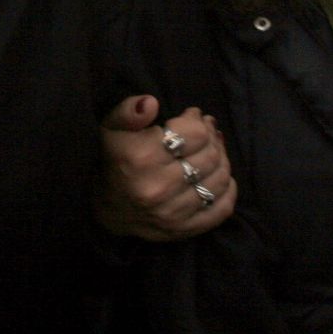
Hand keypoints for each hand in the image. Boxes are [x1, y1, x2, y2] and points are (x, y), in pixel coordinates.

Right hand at [94, 94, 235, 240]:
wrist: (105, 208)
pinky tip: (218, 176)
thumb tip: (151, 103)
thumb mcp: (111, 127)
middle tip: (206, 133)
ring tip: (212, 151)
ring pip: (219, 180)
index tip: (191, 117)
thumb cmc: (113, 160)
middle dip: (213, 138)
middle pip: (210, 156)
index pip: (196, 134)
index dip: (198, 121)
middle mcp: (158, 187)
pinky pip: (221, 208)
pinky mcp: (183, 230)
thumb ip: (129, 110)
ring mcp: (173, 213)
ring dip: (222, 160)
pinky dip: (227, 190)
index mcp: (142, 158)